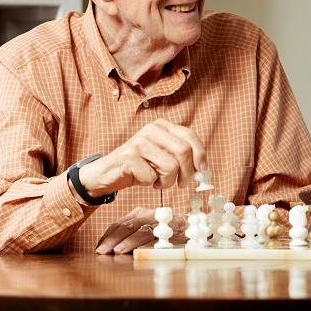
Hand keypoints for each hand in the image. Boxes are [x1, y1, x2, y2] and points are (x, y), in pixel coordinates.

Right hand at [74, 119, 207, 200]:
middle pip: (183, 151)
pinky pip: (152, 177)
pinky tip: (142, 180)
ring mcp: (139, 142)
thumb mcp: (162, 155)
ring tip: (157, 181)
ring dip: (167, 181)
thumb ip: (180, 155)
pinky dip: (150, 184)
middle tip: (180, 184)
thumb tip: (202, 168)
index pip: (190, 136)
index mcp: (162, 126)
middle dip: (186, 173)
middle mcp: (151, 129)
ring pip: (170, 166)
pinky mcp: (129, 158)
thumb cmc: (140, 165)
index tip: (202, 170)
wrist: (108, 173)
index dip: (200, 154)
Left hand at [95, 206, 183, 253]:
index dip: (107, 236)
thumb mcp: (143, 227)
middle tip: (102, 251)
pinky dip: (146, 246)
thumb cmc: (161, 229)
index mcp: (138, 213)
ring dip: (129, 242)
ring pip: (141, 231)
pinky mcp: (170, 230)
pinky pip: (157, 238)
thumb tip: (107, 248)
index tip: (99, 248)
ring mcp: (159, 222)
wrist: (189, 226)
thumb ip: (128, 234)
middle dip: (113, 240)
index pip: (118, 224)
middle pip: (128, 226)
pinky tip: (138, 253)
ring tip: (117, 251)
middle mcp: (148, 215)